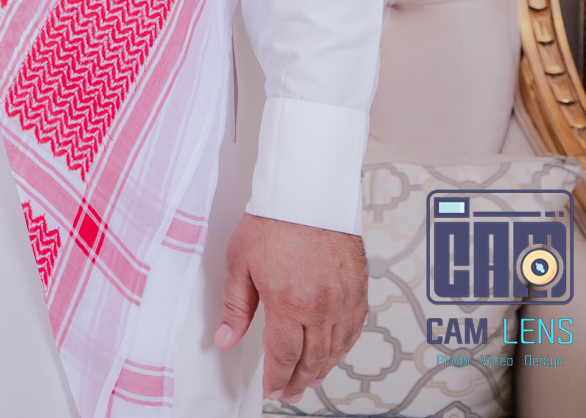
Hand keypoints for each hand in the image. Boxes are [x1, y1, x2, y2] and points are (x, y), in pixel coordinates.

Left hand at [216, 213, 367, 404]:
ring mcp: (344, 300)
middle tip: (290, 391)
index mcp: (289, 303)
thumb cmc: (274, 221)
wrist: (308, 194)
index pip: (284, 356)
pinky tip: (334, 353)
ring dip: (322, 369)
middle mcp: (321, 307)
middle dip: (299, 380)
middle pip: (312, 359)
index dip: (277, 377)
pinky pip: (354, 331)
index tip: (272, 388)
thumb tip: (225, 337)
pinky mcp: (359, 290)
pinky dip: (343, 348)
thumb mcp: (240, 264)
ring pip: (336, 349)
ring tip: (310, 379)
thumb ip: (235, 306)